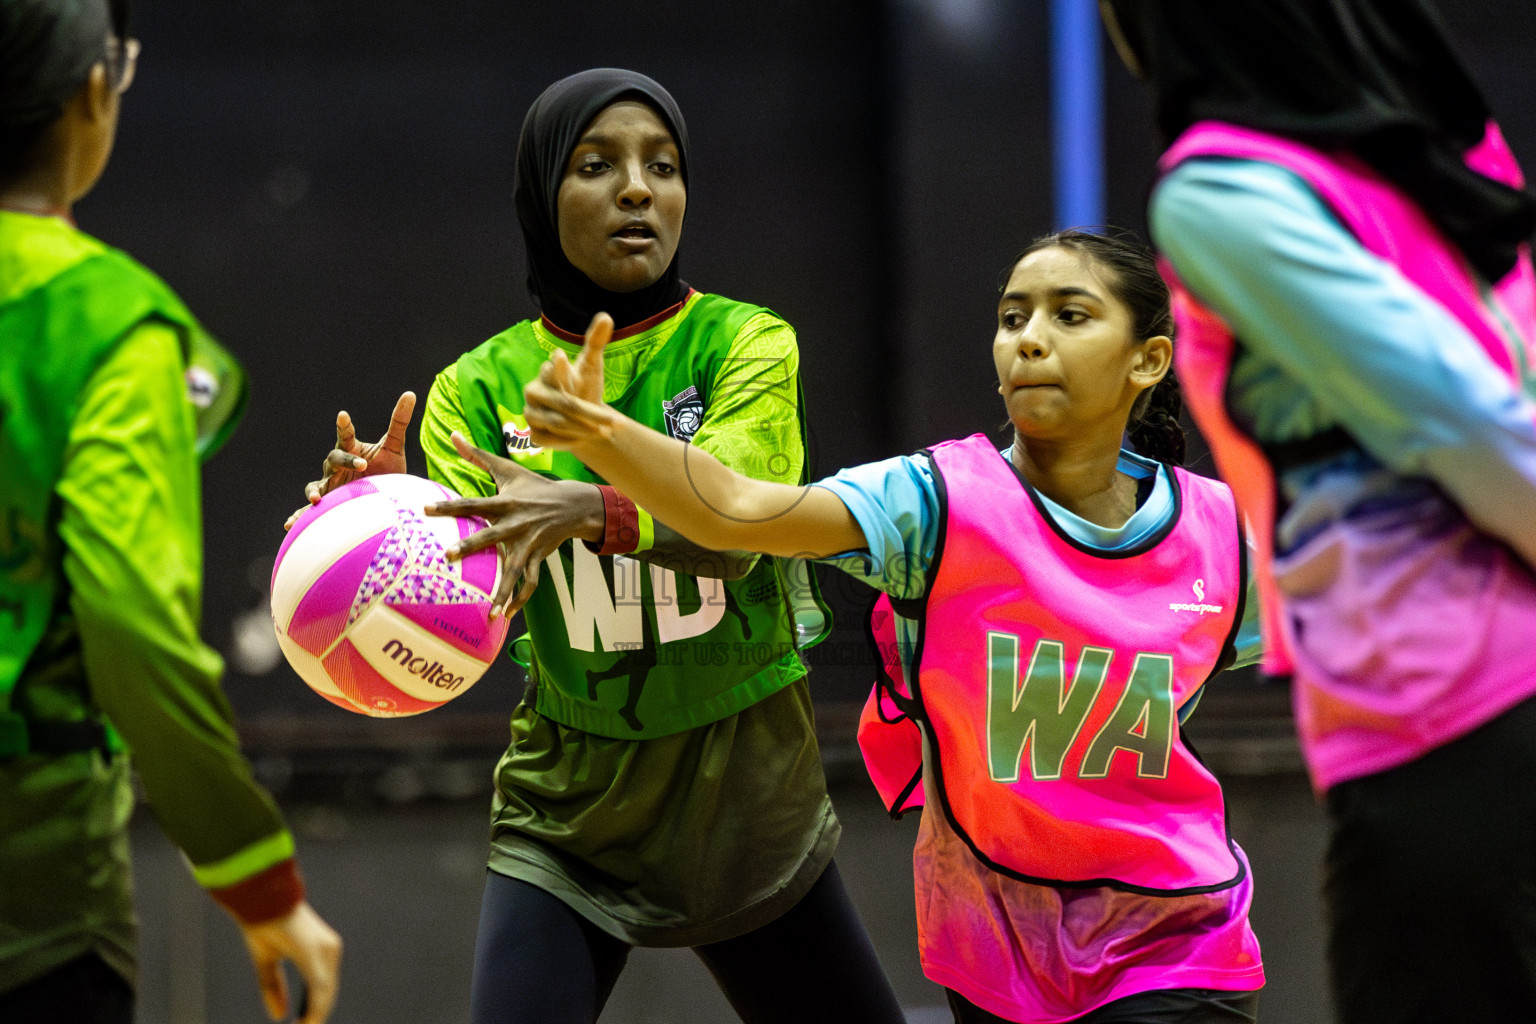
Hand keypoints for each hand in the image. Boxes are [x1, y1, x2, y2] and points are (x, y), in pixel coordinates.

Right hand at [237, 900, 342, 1023]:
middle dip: (315, 1017)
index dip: (314, 1011)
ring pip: (325, 995)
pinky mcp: (316, 953)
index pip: (323, 989)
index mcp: (322, 951)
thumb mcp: (266, 962)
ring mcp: (326, 951)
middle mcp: (330, 950)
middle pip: (327, 995)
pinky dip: (314, 1011)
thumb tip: (279, 1015)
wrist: (260, 897)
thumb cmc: (263, 923)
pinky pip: (319, 989)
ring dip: (315, 1018)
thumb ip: (274, 987)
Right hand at [285, 392, 414, 529]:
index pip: (346, 435)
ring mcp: (330, 485)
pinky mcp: (327, 504)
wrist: (386, 497)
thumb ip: (399, 421)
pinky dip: (298, 515)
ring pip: (315, 485)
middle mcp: (337, 467)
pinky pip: (308, 510)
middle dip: (345, 460)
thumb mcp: (395, 447)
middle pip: (333, 459)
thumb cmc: (387, 468)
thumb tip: (411, 393)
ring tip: (316, 498)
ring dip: (313, 491)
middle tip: (364, 465)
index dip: (344, 426)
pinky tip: (289, 525)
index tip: (344, 415)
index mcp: (351, 450)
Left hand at [423, 431, 603, 618]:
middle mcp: (517, 523)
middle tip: (448, 557)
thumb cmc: (534, 485)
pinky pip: (531, 581)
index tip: (425, 509)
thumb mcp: (507, 468)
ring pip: (515, 570)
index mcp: (505, 502)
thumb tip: (451, 434)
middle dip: (471, 547)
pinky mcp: (539, 556)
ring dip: (503, 591)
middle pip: (491, 536)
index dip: (449, 506)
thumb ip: (476, 455)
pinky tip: (506, 614)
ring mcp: (530, 542)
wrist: (574, 504)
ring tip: (490, 612)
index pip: (472, 503)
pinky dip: (520, 598)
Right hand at [524, 312, 619, 449]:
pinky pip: (552, 440)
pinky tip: (586, 439)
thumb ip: (595, 342)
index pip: (553, 370)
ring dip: (586, 429)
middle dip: (592, 415)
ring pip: (559, 424)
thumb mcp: (591, 366)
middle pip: (564, 403)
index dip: (559, 367)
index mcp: (547, 372)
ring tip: (606, 431)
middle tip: (616, 422)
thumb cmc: (584, 388)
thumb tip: (606, 316)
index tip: (561, 357)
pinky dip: (572, 441)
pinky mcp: (534, 434)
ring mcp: (531, 413)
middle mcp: (535, 391)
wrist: (581, 417)